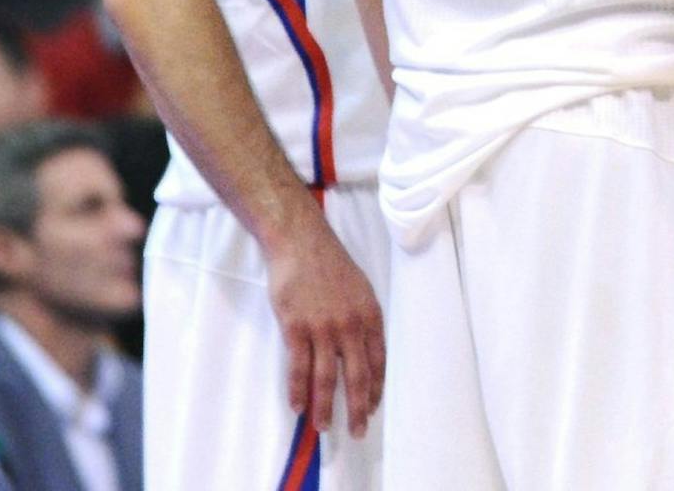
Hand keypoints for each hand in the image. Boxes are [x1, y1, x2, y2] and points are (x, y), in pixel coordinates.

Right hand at [265, 216, 385, 437]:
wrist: (301, 242)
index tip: (372, 407)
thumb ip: (362, 320)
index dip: (375, 388)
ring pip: (326, 377)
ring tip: (324, 427)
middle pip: (357, 375)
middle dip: (358, 407)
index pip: (378, 360)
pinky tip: (298, 407)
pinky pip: (298, 367)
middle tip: (358, 431)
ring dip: (325, 407)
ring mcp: (322, 327)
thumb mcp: (360, 290)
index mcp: (370, 315)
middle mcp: (350, 325)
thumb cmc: (330, 264)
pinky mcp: (296, 327)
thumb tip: (363, 350)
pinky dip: (298, 390)